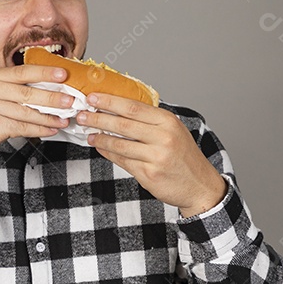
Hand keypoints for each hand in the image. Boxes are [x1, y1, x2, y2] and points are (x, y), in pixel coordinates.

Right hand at [0, 65, 75, 164]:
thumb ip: (16, 91)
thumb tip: (51, 90)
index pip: (21, 71)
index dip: (44, 72)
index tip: (64, 74)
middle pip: (26, 92)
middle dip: (52, 97)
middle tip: (71, 100)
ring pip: (25, 111)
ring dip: (49, 117)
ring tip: (64, 119)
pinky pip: (21, 127)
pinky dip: (39, 129)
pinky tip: (51, 130)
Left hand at [77, 92, 227, 217]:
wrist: (200, 185)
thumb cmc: (183, 156)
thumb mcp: (173, 131)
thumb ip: (149, 121)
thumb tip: (118, 109)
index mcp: (168, 121)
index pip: (133, 107)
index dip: (110, 101)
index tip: (92, 98)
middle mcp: (163, 137)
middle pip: (123, 124)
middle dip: (98, 118)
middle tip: (82, 115)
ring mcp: (156, 157)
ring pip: (120, 144)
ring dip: (100, 138)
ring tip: (88, 133)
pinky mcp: (149, 174)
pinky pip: (123, 161)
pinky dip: (109, 153)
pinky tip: (100, 148)